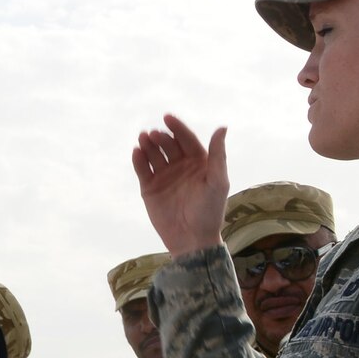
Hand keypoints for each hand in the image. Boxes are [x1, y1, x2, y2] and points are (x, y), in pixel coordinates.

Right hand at [134, 115, 229, 255]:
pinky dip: (138, 160)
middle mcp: (180, 166)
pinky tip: (136, 152)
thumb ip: (218, 155)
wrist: (192, 240)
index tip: (168, 118)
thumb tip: (222, 127)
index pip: (186, 139)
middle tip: (153, 134)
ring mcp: (164, 176)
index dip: (177, 128)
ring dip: (148, 145)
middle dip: (160, 137)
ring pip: (153, 154)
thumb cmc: (210, 212)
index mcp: (198, 162)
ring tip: (143, 138)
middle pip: (168, 145)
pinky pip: (142, 169)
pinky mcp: (149, 188)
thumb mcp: (218, 182)